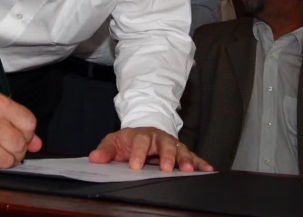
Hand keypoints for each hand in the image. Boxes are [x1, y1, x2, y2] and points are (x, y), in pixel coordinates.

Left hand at [88, 127, 213, 172]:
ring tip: (189, 170)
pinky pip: (193, 156)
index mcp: (141, 134)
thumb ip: (105, 150)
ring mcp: (171, 144)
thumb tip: (94, 158)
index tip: (135, 166)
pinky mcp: (181, 152)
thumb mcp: (114, 142)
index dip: (138, 153)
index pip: (140, 141)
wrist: (143, 132)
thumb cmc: (128, 140)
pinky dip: (201, 162)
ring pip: (180, 149)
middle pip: (164, 143)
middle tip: (166, 168)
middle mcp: (159, 138)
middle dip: (166, 155)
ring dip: (185, 159)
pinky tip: (208, 169)